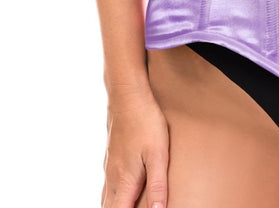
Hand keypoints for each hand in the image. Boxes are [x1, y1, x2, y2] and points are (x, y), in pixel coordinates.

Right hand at [101, 88, 168, 207]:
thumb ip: (157, 185)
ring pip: (106, 198)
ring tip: (128, 204)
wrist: (127, 96)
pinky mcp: (111, 157)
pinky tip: (123, 192)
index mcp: (124, 182)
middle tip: (133, 206)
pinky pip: (108, 186)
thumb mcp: (158, 154)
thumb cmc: (145, 123)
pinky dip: (113, 197)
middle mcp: (113, 178)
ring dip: (114, 207)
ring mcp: (110, 167)